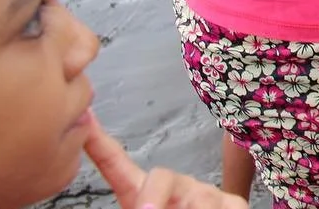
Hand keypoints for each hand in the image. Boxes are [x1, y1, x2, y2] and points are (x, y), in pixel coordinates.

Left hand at [85, 112, 246, 208]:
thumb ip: (137, 204)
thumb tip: (144, 204)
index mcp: (146, 196)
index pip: (118, 166)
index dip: (99, 144)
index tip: (84, 118)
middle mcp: (177, 188)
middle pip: (163, 176)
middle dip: (154, 196)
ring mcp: (207, 194)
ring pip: (199, 197)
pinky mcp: (234, 203)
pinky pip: (227, 206)